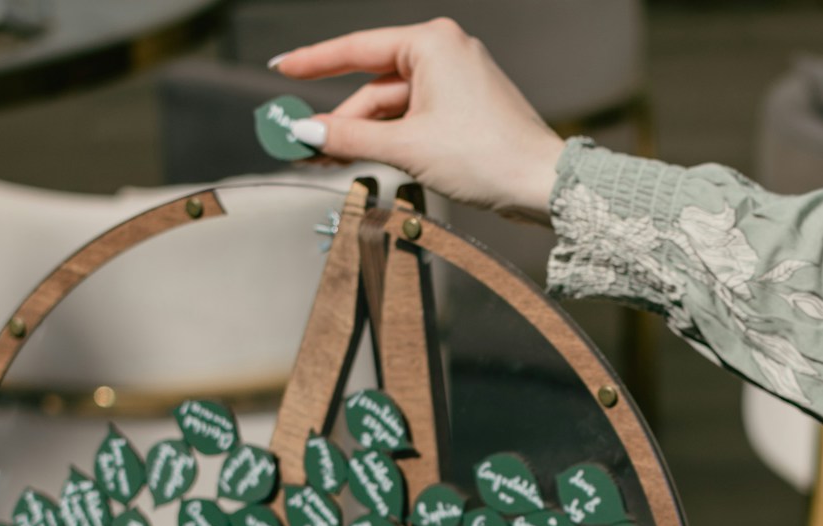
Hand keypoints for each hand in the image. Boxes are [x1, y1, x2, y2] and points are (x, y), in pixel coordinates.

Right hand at [270, 19, 566, 222]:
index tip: (282, 68)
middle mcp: (444, 52)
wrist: (540, 184)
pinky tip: (363, 157)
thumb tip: (306, 131)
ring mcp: (456, 80)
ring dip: (363, 134)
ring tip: (328, 159)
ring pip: (392, 106)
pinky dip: (389, 137)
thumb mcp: (406, 147)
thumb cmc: (486, 156)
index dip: (314, 62)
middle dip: (341, 118)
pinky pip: (413, 116)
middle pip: (374, 86)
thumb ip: (350, 136)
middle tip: (303, 144)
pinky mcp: (463, 107)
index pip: (357, 49)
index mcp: (431, 43)